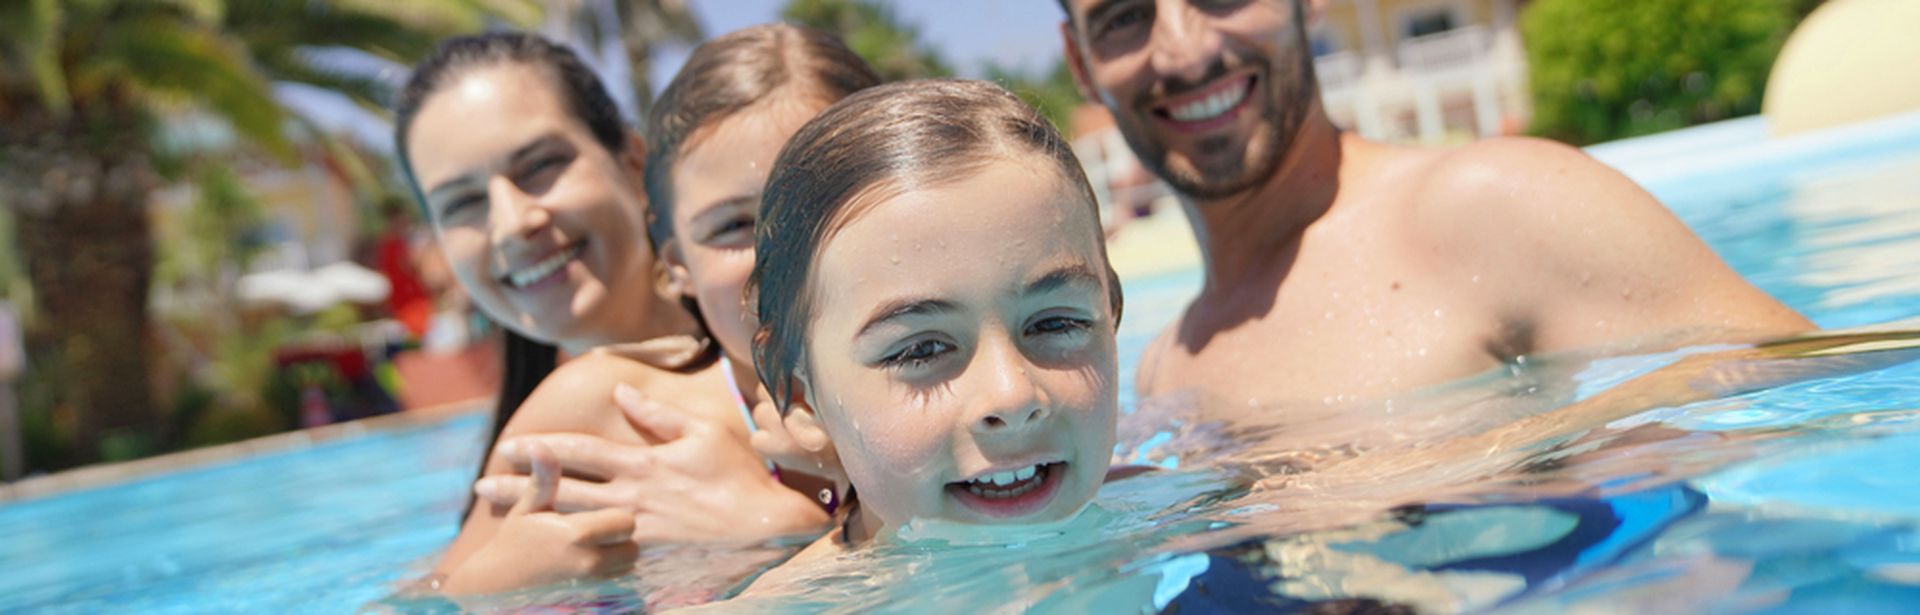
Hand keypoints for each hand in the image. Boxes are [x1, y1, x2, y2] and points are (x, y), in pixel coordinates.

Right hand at [440, 443, 637, 594]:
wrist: (493, 591)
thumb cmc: (512, 543)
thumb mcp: (526, 509)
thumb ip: (543, 477)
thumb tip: (538, 444)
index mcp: (577, 533)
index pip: (625, 520)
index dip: (614, 516)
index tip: (598, 514)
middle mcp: (590, 563)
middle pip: (633, 544)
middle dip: (620, 537)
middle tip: (599, 531)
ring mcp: (592, 587)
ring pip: (629, 566)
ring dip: (618, 556)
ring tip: (594, 548)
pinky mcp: (593, 600)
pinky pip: (620, 585)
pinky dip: (612, 576)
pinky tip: (594, 567)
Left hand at [475, 384, 828, 542]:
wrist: (767, 528)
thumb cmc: (740, 476)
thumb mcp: (702, 433)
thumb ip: (657, 415)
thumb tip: (620, 391)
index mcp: (641, 463)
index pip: (578, 452)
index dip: (540, 448)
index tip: (510, 446)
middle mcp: (630, 498)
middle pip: (561, 490)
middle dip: (519, 488)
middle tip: (483, 488)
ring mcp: (634, 531)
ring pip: (572, 524)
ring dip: (534, 520)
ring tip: (501, 521)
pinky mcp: (645, 559)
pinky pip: (598, 555)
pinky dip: (569, 554)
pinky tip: (546, 558)